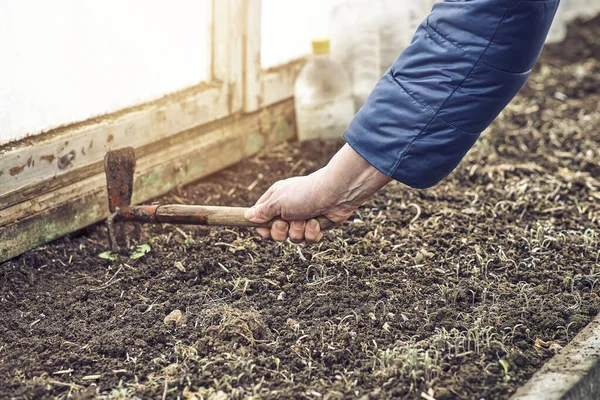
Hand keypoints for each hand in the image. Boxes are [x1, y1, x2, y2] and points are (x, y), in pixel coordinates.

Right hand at [244, 144, 391, 242]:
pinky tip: (317, 222)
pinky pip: (309, 239)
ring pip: (294, 238)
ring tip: (306, 219)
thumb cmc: (304, 194)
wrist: (335, 193)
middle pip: (277, 233)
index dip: (262, 228)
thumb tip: (248, 216)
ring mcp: (304, 218)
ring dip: (299, 231)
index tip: (264, 231)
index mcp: (276, 199)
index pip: (261, 218)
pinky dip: (312, 233)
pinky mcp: (317, 226)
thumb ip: (262, 211)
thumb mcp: (278, 202)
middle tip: (287, 222)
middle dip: (282, 232)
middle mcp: (289, 209)